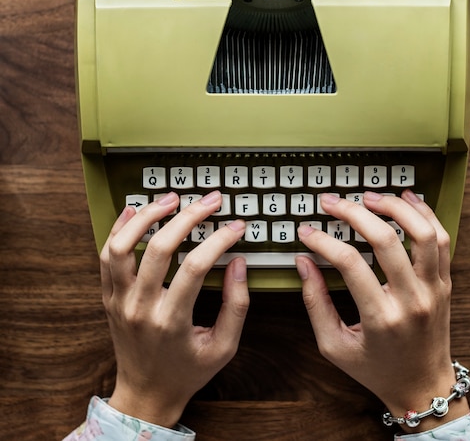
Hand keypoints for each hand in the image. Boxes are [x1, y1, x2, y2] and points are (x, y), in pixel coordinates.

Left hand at [100, 190, 248, 428]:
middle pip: (160, 248)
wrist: (145, 394)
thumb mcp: (224, 348)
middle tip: (210, 200)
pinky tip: (135, 210)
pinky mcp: (109, 297)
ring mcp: (120, 301)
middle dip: (189, 217)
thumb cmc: (186, 372)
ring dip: (147, 217)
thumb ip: (236, 306)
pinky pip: (107, 256)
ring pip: (123, 246)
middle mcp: (141, 308)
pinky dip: (119, 229)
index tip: (236, 226)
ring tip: (170, 198)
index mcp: (171, 321)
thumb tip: (238, 263)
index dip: (220, 240)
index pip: (196, 267)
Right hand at [295, 190, 468, 432]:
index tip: (307, 231)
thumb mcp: (334, 346)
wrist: (424, 389)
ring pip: (422, 233)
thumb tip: (303, 262)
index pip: (349, 263)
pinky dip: (426, 215)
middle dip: (353, 213)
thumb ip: (316, 302)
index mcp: (381, 318)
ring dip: (395, 207)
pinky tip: (407, 199)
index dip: (323, 241)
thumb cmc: (377, 370)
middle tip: (332, 202)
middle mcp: (412, 300)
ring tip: (369, 196)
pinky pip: (442, 240)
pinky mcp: (445, 283)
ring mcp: (434, 290)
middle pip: (385, 240)